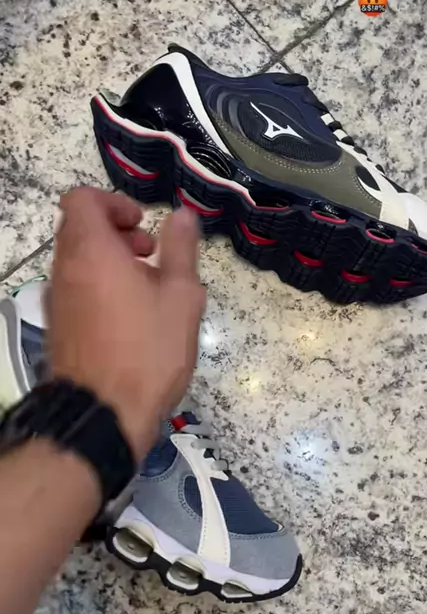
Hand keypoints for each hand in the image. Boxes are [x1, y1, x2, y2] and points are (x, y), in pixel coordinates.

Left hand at [49, 187, 205, 461]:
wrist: (103, 414)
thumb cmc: (148, 350)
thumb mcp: (181, 297)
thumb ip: (181, 250)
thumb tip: (182, 216)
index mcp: (91, 251)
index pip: (81, 199)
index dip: (113, 202)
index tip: (143, 225)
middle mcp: (65, 270)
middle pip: (79, 229)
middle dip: (118, 233)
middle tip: (152, 255)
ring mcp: (57, 300)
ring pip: (78, 261)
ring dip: (111, 261)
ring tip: (148, 290)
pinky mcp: (58, 327)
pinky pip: (76, 289)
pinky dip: (100, 287)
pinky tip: (132, 317)